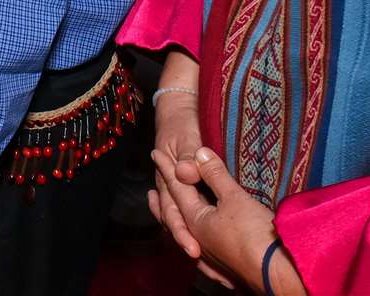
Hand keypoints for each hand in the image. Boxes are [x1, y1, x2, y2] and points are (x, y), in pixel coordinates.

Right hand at [148, 52, 204, 256]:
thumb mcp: (188, 136)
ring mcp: (176, 189)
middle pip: (174, 220)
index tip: (194, 250)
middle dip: (186, 241)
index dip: (182, 231)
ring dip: (188, 237)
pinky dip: (193, 228)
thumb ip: (190, 156)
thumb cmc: (183, 122)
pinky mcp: (187, 189)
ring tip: (202, 260)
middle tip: (199, 259)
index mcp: (167, 178)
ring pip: (179, 218)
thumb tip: (187, 173)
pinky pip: (188, 212)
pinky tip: (202, 242)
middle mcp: (168, 187)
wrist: (178, 110)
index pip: (172, 211)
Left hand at [158, 146, 302, 293]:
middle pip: (175, 217)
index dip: (167, 169)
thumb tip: (198, 154)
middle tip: (151, 193)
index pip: (177, 189)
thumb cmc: (254, 234)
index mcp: (195, 222)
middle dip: (163, 202)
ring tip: (171, 217)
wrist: (280, 274)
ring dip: (177, 223)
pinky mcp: (227, 268)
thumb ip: (215, 175)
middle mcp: (198, 241)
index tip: (155, 153)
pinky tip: (200, 250)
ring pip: (187, 236)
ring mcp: (211, 258)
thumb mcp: (234, 198)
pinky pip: (202, 254)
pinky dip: (195, 244)